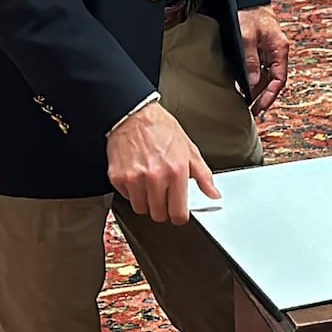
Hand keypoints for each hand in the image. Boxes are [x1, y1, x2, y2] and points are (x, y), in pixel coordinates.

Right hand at [107, 100, 218, 224]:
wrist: (134, 115)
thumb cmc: (161, 129)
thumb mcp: (189, 149)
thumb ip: (203, 175)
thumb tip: (213, 194)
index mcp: (176, 171)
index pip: (178, 213)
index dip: (179, 216)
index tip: (178, 213)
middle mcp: (155, 177)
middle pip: (158, 215)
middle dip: (163, 209)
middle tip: (164, 195)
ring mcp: (135, 179)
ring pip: (141, 209)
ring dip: (147, 202)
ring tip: (150, 184)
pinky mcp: (118, 178)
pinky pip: (127, 198)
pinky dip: (132, 192)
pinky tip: (138, 177)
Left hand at [239, 5, 289, 115]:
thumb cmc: (248, 12)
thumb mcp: (247, 37)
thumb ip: (250, 61)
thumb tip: (252, 84)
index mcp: (279, 49)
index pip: (279, 79)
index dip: (270, 96)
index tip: (260, 108)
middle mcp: (277, 51)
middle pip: (273, 80)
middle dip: (263, 96)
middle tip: (251, 111)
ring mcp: (269, 49)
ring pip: (266, 75)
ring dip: (257, 89)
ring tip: (246, 102)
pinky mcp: (260, 47)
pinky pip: (259, 67)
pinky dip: (253, 78)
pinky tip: (244, 86)